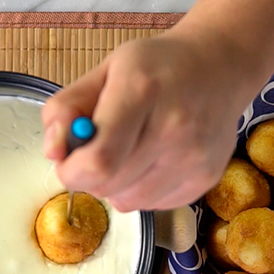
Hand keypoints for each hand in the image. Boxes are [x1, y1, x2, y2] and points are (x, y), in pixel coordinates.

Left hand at [42, 30, 254, 211]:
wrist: (219, 70)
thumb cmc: (157, 68)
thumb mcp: (104, 71)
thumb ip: (66, 108)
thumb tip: (55, 153)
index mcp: (141, 92)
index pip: (98, 161)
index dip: (73, 171)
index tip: (70, 162)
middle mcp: (175, 129)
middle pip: (110, 187)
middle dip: (92, 177)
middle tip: (101, 152)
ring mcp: (195, 159)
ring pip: (130, 202)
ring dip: (118, 186)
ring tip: (133, 155)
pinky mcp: (206, 179)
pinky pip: (154, 205)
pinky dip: (143, 190)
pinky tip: (155, 162)